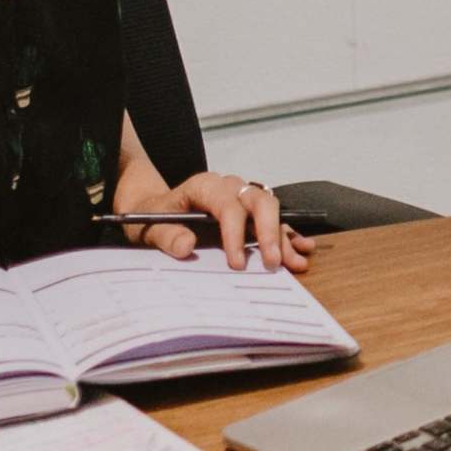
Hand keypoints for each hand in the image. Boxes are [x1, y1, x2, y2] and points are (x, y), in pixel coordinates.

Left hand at [114, 169, 313, 272]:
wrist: (152, 206)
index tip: (236, 264)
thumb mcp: (149, 225)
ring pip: (271, 210)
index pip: (228, 205)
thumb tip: (186, 246)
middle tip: (272, 263)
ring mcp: (241, 198)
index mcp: (204, 186)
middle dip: (269, 232)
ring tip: (296, 262)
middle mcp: (228, 187)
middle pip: (259, 201)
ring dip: (284, 236)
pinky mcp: (248, 212)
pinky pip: (274, 219)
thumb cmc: (151, 215)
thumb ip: (165, 234)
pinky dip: (289, 233)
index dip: (235, 234)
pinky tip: (302, 249)